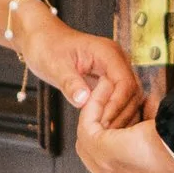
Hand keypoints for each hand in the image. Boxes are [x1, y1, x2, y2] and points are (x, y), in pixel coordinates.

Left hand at [19, 4, 142, 132]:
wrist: (40, 38)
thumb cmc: (46, 45)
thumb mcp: (54, 65)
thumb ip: (70, 83)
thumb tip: (83, 100)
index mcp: (107, 53)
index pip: (125, 82)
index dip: (117, 105)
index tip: (104, 122)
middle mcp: (116, 60)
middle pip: (132, 92)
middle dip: (121, 113)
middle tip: (104, 133)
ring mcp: (113, 70)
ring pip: (129, 97)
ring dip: (119, 115)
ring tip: (103, 133)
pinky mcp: (108, 79)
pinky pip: (118, 98)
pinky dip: (113, 112)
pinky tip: (102, 126)